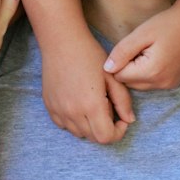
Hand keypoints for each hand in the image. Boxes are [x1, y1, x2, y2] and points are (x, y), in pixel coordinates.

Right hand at [41, 28, 134, 143]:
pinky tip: (79, 104)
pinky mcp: (49, 106)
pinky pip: (64, 125)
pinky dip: (74, 121)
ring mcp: (58, 111)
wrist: (62, 42)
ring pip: (78, 133)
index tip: (121, 119)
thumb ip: (123, 101)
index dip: (118, 132)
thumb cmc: (90, 55)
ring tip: (94, 105)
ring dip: (90, 126)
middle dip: (105, 129)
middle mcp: (73, 112)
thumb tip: (129, 120)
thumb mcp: (113, 77)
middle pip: (93, 138)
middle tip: (109, 108)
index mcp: (91, 105)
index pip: (106, 137)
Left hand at [103, 3, 179, 89]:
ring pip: (141, 85)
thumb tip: (106, 69)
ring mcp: (170, 85)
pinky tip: (158, 56)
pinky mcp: (176, 82)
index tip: (129, 46)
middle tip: (139, 48)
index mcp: (151, 72)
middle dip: (128, 68)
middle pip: (130, 83)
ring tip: (149, 51)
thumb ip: (122, 52)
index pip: (120, 76)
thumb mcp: (141, 34)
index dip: (120, 61)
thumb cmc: (169, 24)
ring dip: (139, 72)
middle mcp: (161, 83)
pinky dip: (151, 74)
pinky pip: (154, 83)